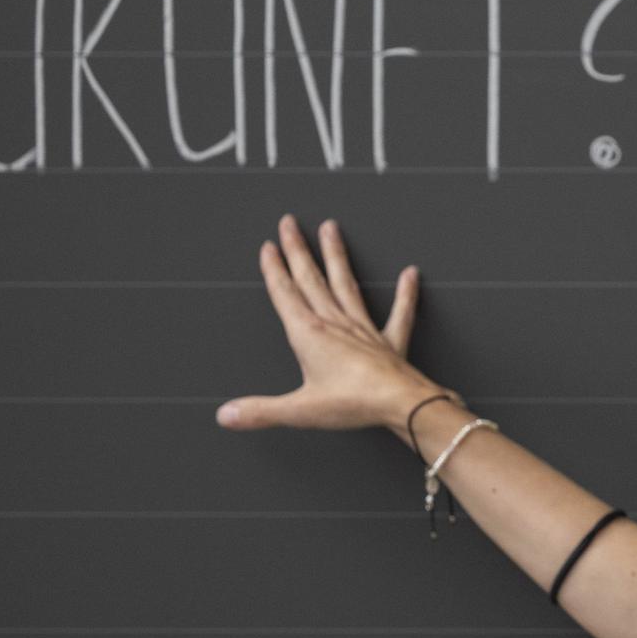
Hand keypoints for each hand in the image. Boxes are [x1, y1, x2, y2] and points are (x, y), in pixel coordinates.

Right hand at [217, 213, 449, 435]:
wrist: (400, 404)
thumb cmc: (353, 404)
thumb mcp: (299, 410)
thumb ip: (260, 411)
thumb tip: (226, 415)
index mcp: (309, 335)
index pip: (286, 295)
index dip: (274, 270)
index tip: (268, 246)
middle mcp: (335, 324)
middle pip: (311, 280)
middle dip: (298, 250)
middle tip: (290, 222)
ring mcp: (363, 329)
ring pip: (346, 284)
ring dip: (336, 256)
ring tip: (331, 229)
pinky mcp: (389, 342)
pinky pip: (399, 313)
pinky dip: (406, 293)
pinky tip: (410, 274)